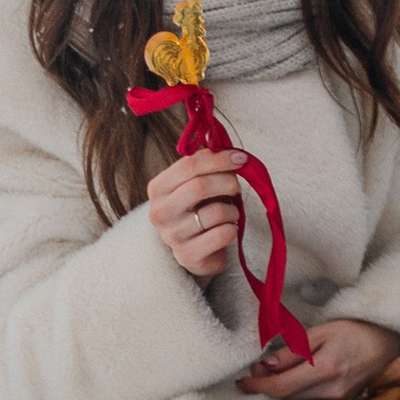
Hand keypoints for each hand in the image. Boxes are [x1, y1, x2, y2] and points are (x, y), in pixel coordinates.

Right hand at [147, 145, 253, 281]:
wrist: (193, 251)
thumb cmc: (196, 210)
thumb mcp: (194, 185)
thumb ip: (205, 165)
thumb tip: (223, 144)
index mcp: (158, 188)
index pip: (189, 165)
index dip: (219, 158)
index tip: (240, 158)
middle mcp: (160, 212)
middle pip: (200, 186)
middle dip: (227, 182)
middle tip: (237, 186)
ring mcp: (172, 236)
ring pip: (215, 212)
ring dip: (232, 209)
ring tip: (230, 213)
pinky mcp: (188, 256)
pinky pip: (222, 234)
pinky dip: (233, 228)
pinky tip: (228, 229)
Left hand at [238, 315, 399, 399]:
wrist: (385, 341)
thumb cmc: (353, 330)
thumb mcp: (319, 332)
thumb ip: (291, 351)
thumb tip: (265, 366)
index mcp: (327, 369)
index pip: (281, 387)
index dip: (257, 386)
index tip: (242, 382)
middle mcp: (333, 390)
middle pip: (287, 396)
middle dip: (268, 385)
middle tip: (258, 369)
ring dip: (283, 388)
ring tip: (281, 369)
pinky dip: (299, 392)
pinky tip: (302, 377)